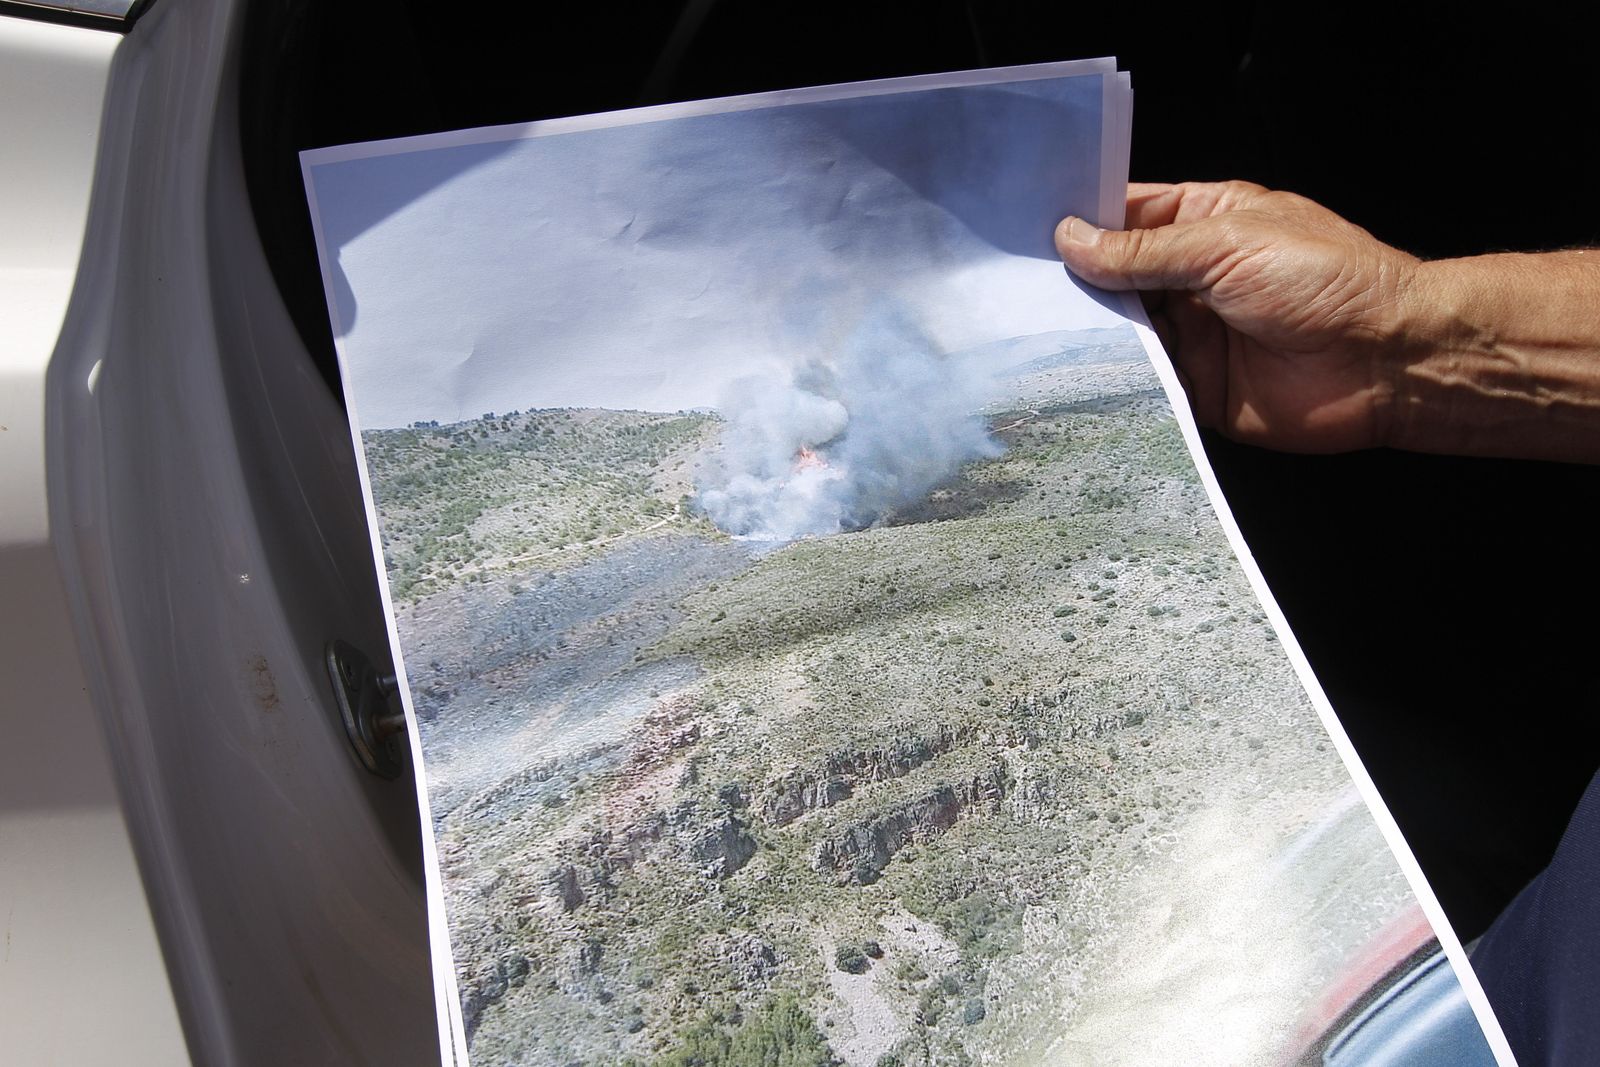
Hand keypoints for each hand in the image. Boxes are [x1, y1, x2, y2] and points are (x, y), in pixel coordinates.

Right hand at [1055, 181, 1421, 452]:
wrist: (1388, 362)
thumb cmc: (1329, 281)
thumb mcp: (1225, 246)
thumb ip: (1143, 251)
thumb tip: (1071, 240)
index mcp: (1208, 223)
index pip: (1129, 215)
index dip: (1082, 220)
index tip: (1027, 229)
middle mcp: (1197, 278)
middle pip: (1116, 277)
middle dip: (1074, 283)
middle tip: (1015, 287)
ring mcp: (1196, 334)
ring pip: (1122, 333)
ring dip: (1087, 333)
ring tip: (1031, 330)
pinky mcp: (1197, 389)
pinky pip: (1142, 385)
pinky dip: (1112, 383)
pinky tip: (1072, 376)